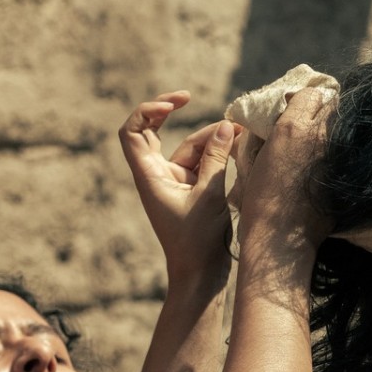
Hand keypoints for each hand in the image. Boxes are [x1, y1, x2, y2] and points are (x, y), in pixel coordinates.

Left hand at [121, 93, 235, 282]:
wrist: (201, 275)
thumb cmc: (197, 242)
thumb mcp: (209, 196)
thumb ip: (216, 158)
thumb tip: (226, 126)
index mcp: (149, 176)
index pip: (132, 132)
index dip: (146, 111)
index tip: (174, 106)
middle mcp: (157, 175)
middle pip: (152, 132)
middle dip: (171, 112)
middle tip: (188, 96)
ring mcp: (174, 181)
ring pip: (187, 146)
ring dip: (210, 136)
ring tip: (239, 131)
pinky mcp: (191, 189)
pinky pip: (202, 161)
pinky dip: (217, 152)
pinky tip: (238, 145)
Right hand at [235, 86, 332, 247]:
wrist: (281, 238)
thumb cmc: (259, 202)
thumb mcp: (252, 159)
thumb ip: (265, 133)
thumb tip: (272, 120)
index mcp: (293, 127)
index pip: (312, 92)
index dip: (306, 100)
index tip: (300, 109)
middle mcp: (320, 135)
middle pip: (333, 105)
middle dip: (323, 110)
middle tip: (312, 123)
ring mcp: (337, 154)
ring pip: (343, 127)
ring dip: (333, 130)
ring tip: (321, 144)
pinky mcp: (347, 173)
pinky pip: (348, 152)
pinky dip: (341, 153)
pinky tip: (328, 165)